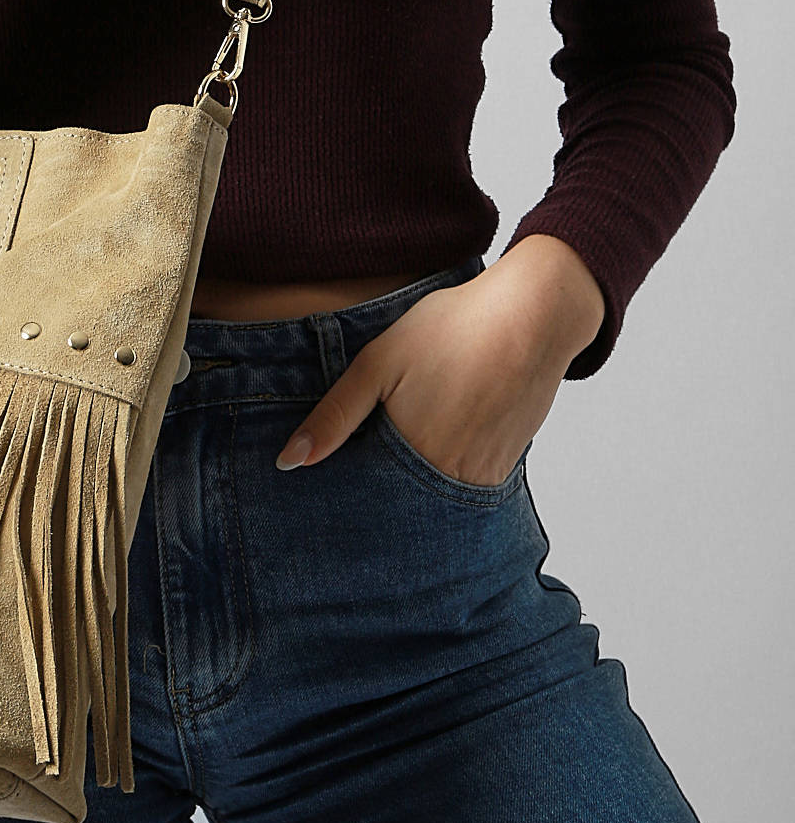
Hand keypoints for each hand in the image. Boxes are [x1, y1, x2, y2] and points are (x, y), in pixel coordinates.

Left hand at [272, 237, 606, 486]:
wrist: (534, 314)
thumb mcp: (377, 363)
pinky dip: (442, 473)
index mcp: (410, 459)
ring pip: (431, 499)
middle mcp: (449, 481)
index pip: (364, 500)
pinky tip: (437, 438)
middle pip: (400, 507)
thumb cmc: (451, 330)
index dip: (343, 492)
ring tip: (403, 445)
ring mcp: (482, 478)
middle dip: (376, 497)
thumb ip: (334, 416)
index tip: (324, 491)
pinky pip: (463, 487)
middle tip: (368, 464)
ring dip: (411, 488)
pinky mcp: (505, 467)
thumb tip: (289, 462)